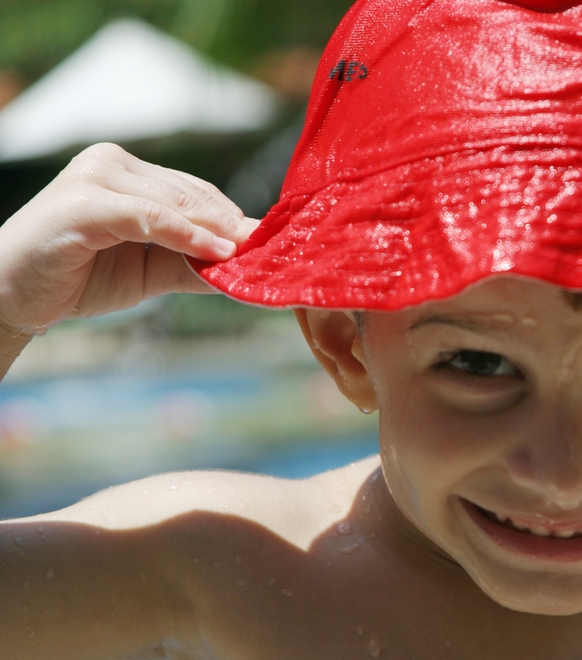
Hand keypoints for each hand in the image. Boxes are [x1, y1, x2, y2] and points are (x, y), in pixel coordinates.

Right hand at [0, 143, 255, 334]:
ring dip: (219, 232)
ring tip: (254, 256)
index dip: (237, 220)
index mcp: (129, 172)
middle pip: (194, 195)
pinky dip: (188, 235)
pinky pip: (151, 217)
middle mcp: (113, 162)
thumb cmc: (78, 276)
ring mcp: (96, 176)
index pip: (198, 192)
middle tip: (275, 252)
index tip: (274, 245)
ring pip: (177, 203)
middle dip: (235, 226)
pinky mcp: (85, 201)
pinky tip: (218, 252)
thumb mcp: (151, 270)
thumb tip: (249, 265)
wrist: (11, 295)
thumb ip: (195, 263)